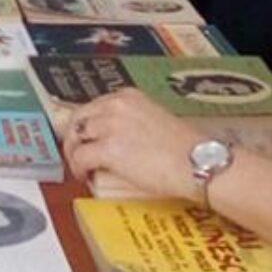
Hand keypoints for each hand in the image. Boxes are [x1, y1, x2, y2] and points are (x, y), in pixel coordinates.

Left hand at [62, 88, 205, 200]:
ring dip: (74, 153)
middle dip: (74, 137)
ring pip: (75, 137)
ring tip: (82, 167)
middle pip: (79, 118)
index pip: (94, 106)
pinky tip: (85, 175)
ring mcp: (110, 125)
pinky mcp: (108, 148)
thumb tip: (123, 139)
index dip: (86, 124)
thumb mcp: (156, 121)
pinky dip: (78, 167)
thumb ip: (136, 123)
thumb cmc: (186, 149)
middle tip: (76, 153)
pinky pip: (80, 157)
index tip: (86, 137)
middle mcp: (116, 105)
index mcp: (129, 96)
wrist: (197, 162)